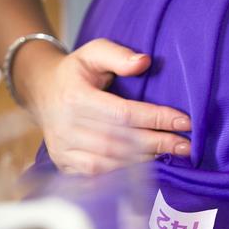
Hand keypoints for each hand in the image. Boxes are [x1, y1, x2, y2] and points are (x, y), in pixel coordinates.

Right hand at [13, 38, 191, 174]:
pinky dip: (125, 173)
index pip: (123, 113)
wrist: (41, 92)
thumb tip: (144, 62)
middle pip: (121, 141)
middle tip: (186, 145)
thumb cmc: (76, 73)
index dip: (156, 118)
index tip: (185, 121)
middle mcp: (67, 126)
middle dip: (158, 143)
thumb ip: (117, 54)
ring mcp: (63, 148)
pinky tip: (148, 165)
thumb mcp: (93, 53)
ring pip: (112, 161)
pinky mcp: (64, 163)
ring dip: (146, 159)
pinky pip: (98, 175)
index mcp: (75, 98)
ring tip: (173, 153)